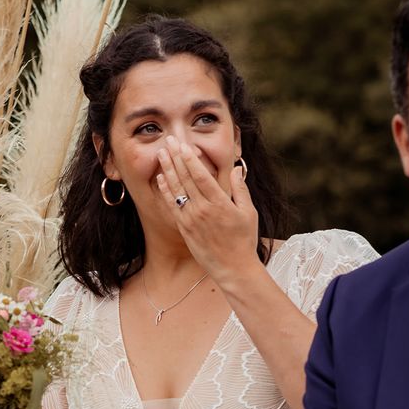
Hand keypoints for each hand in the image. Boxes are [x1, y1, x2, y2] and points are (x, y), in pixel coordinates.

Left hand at [156, 136, 260, 284]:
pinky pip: (172, 204)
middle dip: (176, 157)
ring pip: (176, 189)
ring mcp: (191, 218)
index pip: (201, 175)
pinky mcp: (184, 227)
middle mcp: (202, 209)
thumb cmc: (244, 240)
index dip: (189, 159)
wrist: (233, 268)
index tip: (182, 145)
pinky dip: (166, 190)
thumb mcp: (248, 212)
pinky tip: (161, 177)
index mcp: (220, 203)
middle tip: (168, 140)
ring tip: (161, 153)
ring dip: (167, 169)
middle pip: (186, 178)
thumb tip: (237, 169)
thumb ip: (240, 189)